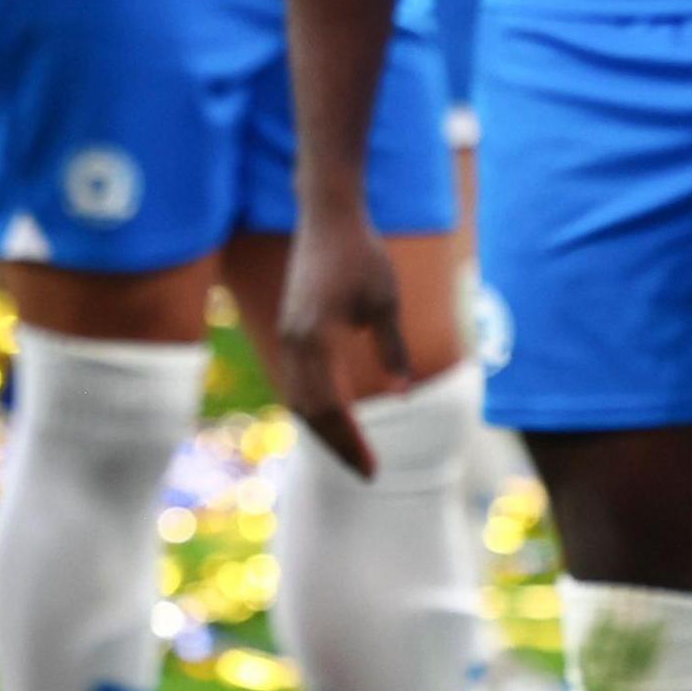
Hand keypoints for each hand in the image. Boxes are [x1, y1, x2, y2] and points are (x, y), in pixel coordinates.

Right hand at [275, 207, 410, 477]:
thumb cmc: (363, 255)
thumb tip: (402, 397)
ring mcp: (289, 334)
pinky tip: (331, 419)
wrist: (328, 217)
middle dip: (337, 445)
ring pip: (297, 397)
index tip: (373, 468)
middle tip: (367, 473)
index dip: (351, 441)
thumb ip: (393, 349)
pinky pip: (295, 380)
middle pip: (309, 409)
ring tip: (349, 453)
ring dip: (322, 429)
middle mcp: (295, 340)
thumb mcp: (387, 302)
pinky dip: (312, 407)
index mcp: (317, 336)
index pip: (331, 405)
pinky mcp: (291, 329)